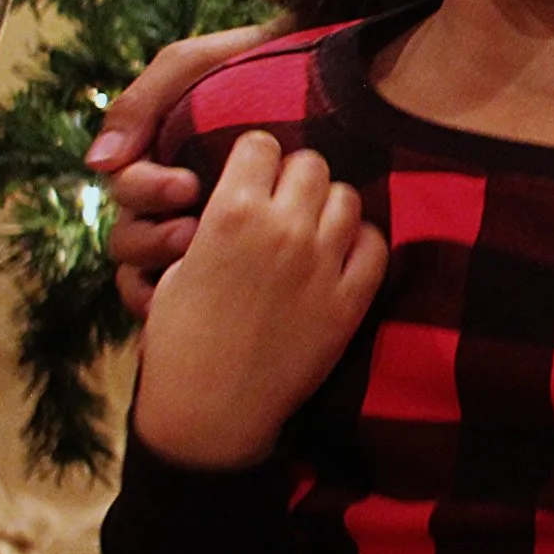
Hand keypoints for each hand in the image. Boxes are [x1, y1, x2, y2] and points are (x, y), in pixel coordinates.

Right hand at [86, 24, 274, 316]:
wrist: (341, 76)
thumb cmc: (259, 61)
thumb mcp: (196, 66)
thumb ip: (143, 103)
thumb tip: (99, 162)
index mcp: (161, 168)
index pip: (128, 199)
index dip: (148, 195)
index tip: (187, 185)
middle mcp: (185, 209)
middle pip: (137, 245)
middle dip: (156, 240)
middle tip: (193, 232)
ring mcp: (222, 242)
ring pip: (169, 277)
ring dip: (181, 273)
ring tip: (228, 262)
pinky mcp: (268, 271)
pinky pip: (229, 301)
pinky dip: (228, 303)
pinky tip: (257, 295)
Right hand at [132, 131, 386, 468]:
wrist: (210, 409)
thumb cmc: (180, 339)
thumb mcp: (178, 266)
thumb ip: (217, 219)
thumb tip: (246, 189)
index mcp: (231, 213)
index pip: (260, 144)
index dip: (254, 157)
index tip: (251, 173)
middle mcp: (283, 229)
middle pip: (310, 163)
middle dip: (294, 176)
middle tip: (283, 199)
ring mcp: (323, 264)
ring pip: (347, 197)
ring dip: (329, 205)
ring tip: (313, 225)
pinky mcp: (350, 300)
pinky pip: (376, 245)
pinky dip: (362, 242)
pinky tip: (342, 254)